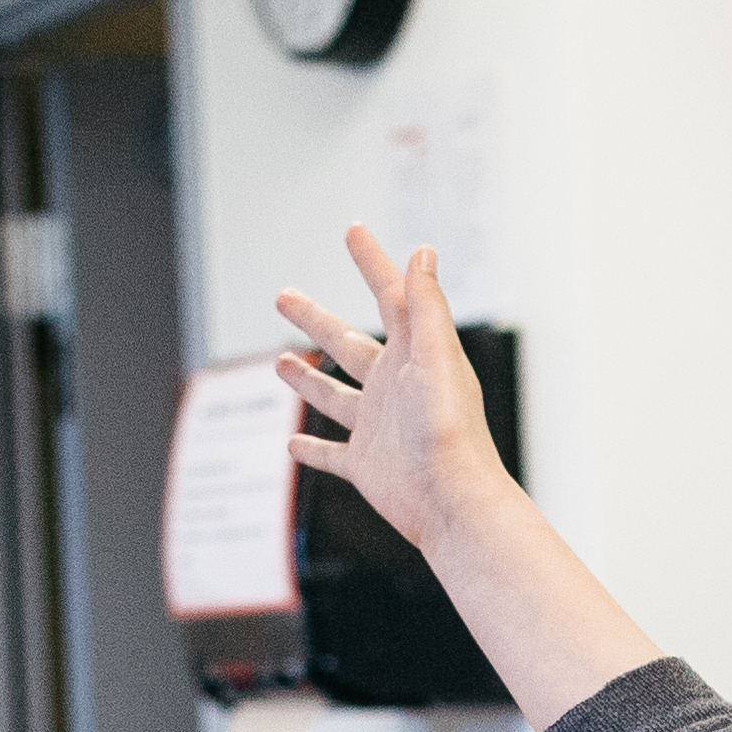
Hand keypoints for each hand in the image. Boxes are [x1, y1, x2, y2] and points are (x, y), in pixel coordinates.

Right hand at [275, 225, 512, 558]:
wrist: (452, 501)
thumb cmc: (449, 431)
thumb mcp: (436, 358)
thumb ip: (427, 306)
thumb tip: (423, 252)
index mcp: (413, 356)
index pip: (389, 297)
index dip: (371, 262)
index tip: (353, 230)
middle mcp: (393, 387)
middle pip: (345, 342)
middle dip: (314, 319)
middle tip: (282, 296)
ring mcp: (377, 427)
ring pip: (333, 394)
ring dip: (307, 378)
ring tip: (279, 361)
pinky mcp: (366, 465)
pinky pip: (332, 454)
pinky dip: (311, 449)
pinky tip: (291, 442)